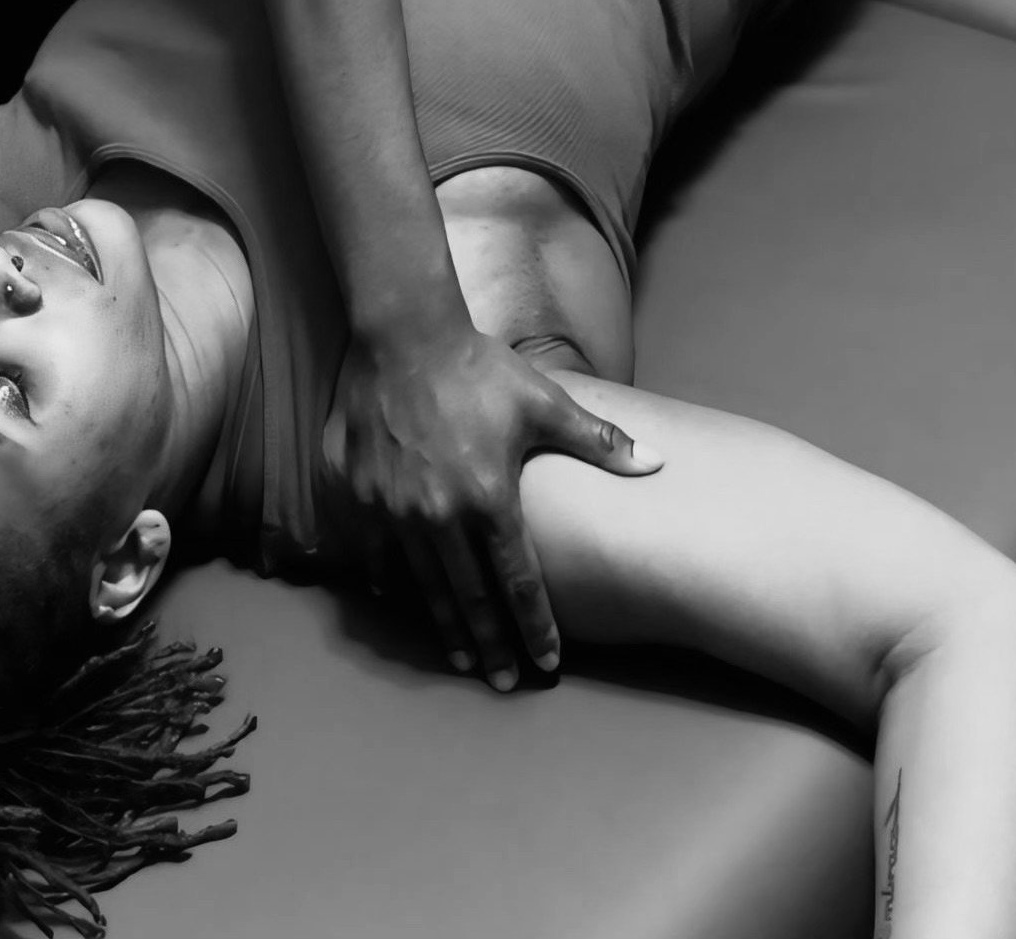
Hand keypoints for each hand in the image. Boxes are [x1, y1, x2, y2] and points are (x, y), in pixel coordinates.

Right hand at [318, 316, 661, 688]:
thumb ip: (599, 440)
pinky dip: (389, 584)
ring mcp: (393, 512)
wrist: (402, 333)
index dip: (536, 627)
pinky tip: (399, 600)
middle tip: (504, 682)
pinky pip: (374, 557)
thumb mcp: (544, 402)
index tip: (547, 663)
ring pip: (424, 588)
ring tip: (460, 660)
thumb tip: (657, 464)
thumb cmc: (478, 367)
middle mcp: (440, 517)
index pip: (520, 582)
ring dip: (445, 627)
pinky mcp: (358, 499)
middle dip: (491, 646)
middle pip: (471, 600)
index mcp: (490, 498)